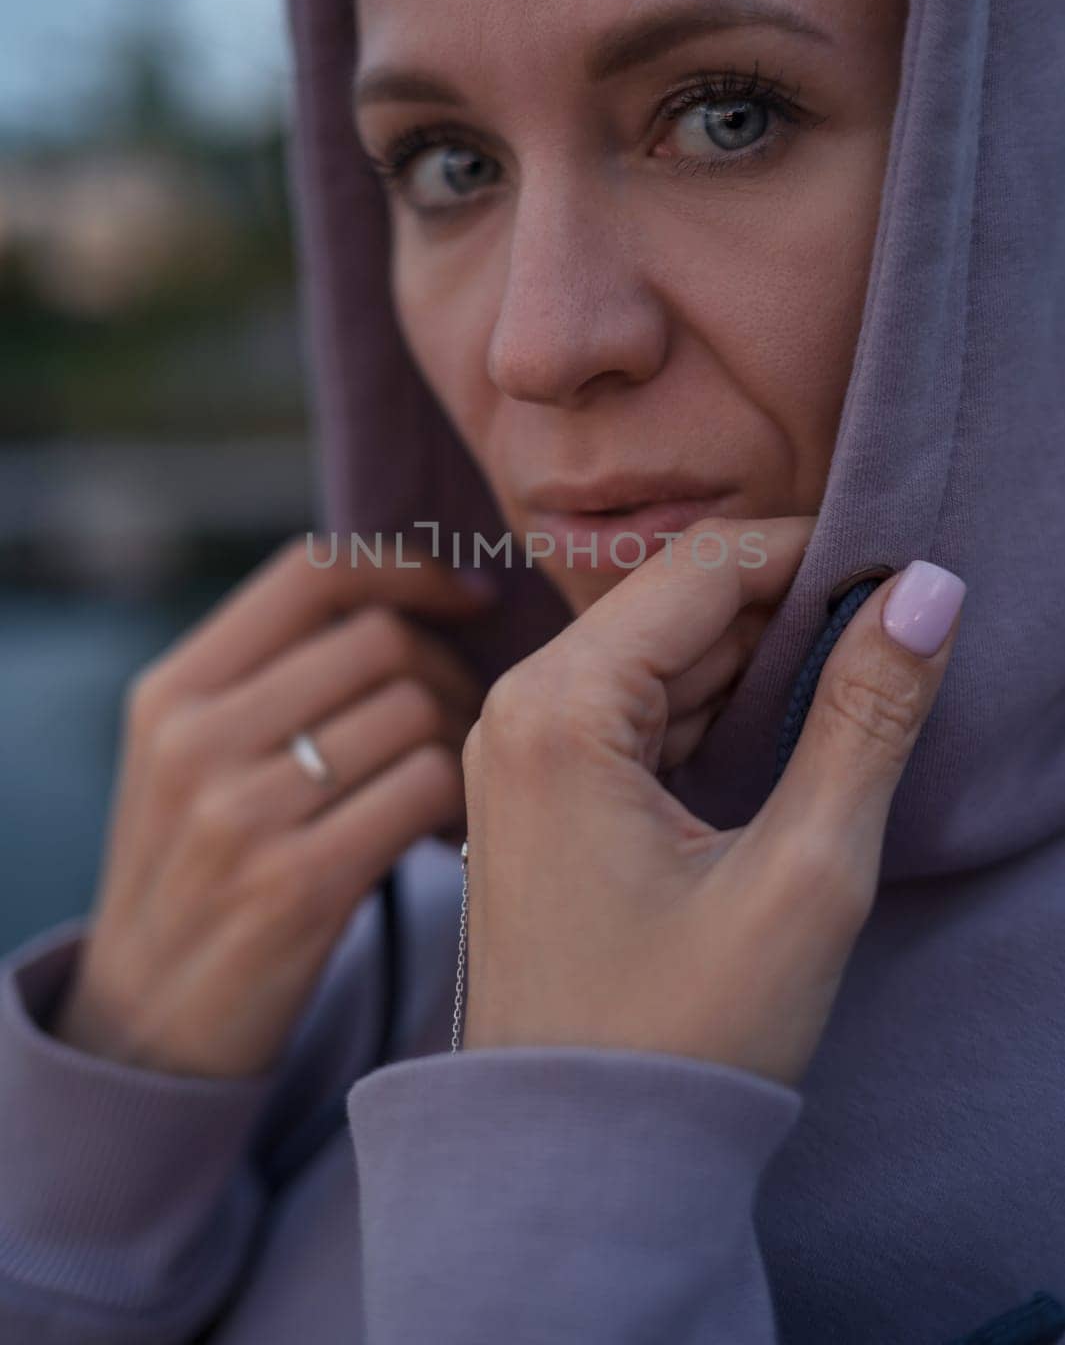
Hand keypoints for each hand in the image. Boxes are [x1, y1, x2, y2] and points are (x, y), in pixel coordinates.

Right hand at [48, 535, 495, 1077]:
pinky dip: (461, 802)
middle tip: (470, 714)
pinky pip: (425, 788)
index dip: (407, 568)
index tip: (467, 596)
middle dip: (452, 668)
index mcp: (172, 691)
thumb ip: (272, 675)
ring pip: (414, 711)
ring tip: (461, 777)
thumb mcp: (191, 758)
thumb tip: (409, 597)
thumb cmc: (199, 870)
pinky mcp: (294, 885)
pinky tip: (451, 830)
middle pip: (381, 639)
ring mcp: (239, 814)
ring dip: (465, 739)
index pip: (311, 572)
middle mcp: (195, 740)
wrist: (149, 1027)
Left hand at [460, 517, 963, 1088]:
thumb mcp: (803, 874)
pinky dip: (711, 716)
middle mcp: (518, 710)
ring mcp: (520, 754)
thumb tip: (925, 593)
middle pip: (677, 605)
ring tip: (848, 699)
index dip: (813, 553)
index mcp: (559, 709)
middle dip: (789, 612)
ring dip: (755, 666)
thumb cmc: (678, 1039)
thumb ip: (866, 718)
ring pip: (659, 658)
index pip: (704, 567)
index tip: (902, 574)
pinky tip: (778, 746)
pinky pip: (635, 715)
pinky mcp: (539, 796)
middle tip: (890, 647)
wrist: (575, 1164)